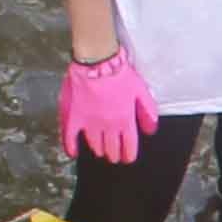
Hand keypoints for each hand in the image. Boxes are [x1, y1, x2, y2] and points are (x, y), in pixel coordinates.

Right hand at [61, 47, 155, 162]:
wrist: (97, 63)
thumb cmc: (119, 73)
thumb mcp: (141, 91)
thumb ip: (147, 112)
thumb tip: (151, 130)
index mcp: (125, 121)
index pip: (129, 146)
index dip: (128, 155)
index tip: (128, 158)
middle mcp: (108, 126)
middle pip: (112, 148)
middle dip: (115, 154)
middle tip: (115, 156)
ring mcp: (90, 123)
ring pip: (95, 145)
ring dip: (100, 150)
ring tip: (101, 151)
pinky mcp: (75, 117)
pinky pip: (70, 137)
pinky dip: (71, 147)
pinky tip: (74, 153)